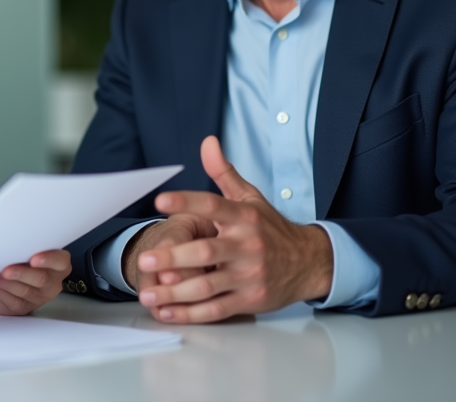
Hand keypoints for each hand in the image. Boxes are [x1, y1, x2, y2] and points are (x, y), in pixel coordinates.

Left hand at [0, 249, 70, 315]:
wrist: (2, 276)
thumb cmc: (16, 258)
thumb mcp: (22, 250)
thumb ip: (24, 249)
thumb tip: (12, 244)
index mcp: (57, 264)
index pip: (61, 261)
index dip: (49, 260)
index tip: (34, 259)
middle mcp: (52, 283)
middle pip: (42, 279)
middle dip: (22, 274)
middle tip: (6, 270)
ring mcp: (39, 298)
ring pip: (25, 292)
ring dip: (6, 284)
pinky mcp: (25, 308)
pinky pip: (14, 302)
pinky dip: (1, 293)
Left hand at [135, 136, 333, 322]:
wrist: (309, 262)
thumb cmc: (271, 228)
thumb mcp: (250, 197)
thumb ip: (223, 172)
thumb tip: (207, 142)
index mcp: (244, 217)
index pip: (213, 205)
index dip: (186, 201)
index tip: (160, 200)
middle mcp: (247, 246)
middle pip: (206, 252)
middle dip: (174, 257)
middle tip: (145, 259)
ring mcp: (249, 275)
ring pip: (208, 285)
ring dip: (175, 292)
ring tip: (149, 293)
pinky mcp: (250, 300)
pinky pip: (217, 309)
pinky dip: (191, 313)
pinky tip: (168, 312)